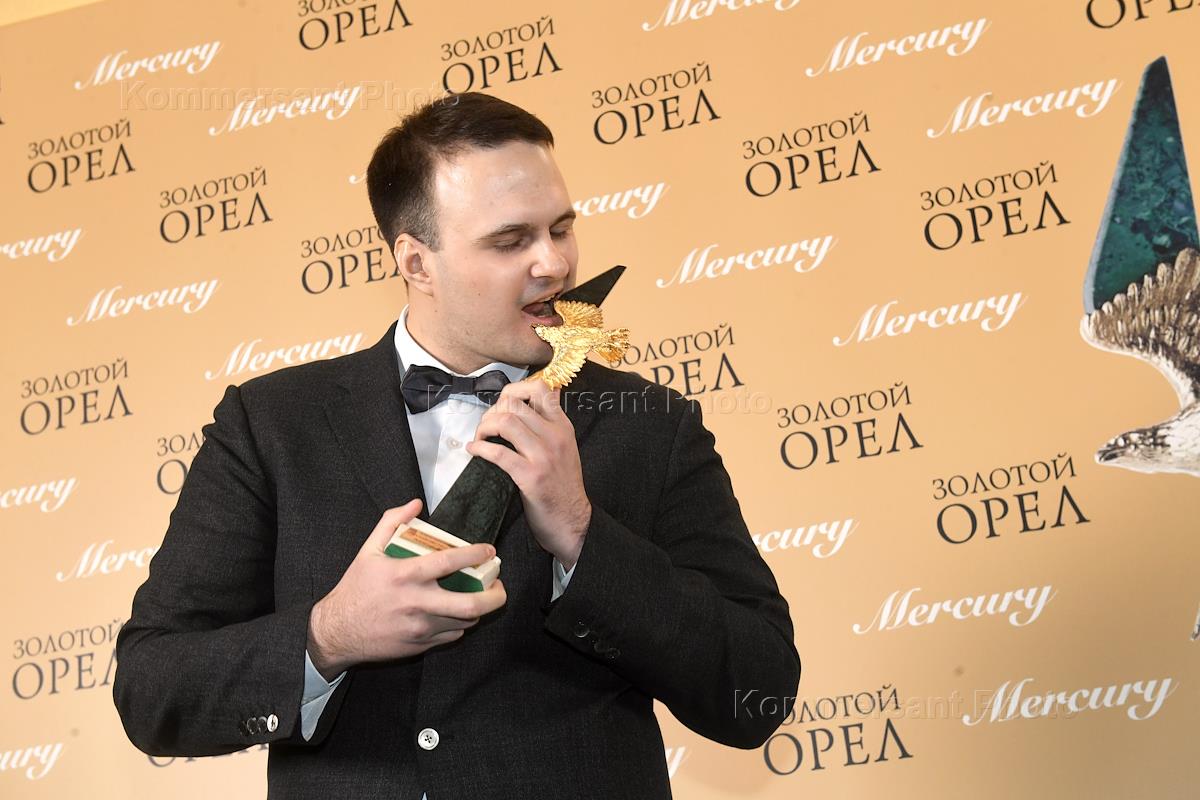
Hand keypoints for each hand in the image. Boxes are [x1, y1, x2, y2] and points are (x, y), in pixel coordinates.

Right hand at [307, 499, 506, 679]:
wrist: (337, 631)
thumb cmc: (355, 588)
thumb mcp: (368, 550)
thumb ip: (391, 521)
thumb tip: (416, 503)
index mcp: (405, 575)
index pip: (450, 562)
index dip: (476, 554)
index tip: (489, 551)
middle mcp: (417, 603)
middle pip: (470, 603)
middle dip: (495, 595)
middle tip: (500, 584)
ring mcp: (420, 627)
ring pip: (466, 621)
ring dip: (480, 609)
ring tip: (482, 597)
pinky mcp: (421, 645)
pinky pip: (452, 635)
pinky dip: (461, 624)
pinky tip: (458, 613)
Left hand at [466, 379, 590, 568]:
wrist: (573, 521)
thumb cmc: (564, 487)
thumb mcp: (566, 447)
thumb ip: (553, 423)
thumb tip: (548, 394)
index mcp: (563, 427)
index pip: (540, 389)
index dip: (514, 390)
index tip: (501, 404)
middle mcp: (554, 436)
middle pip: (515, 404)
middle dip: (492, 411)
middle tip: (486, 426)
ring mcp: (543, 455)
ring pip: (505, 421)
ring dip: (484, 427)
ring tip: (480, 438)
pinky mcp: (530, 475)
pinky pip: (498, 452)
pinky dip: (480, 448)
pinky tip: (474, 451)